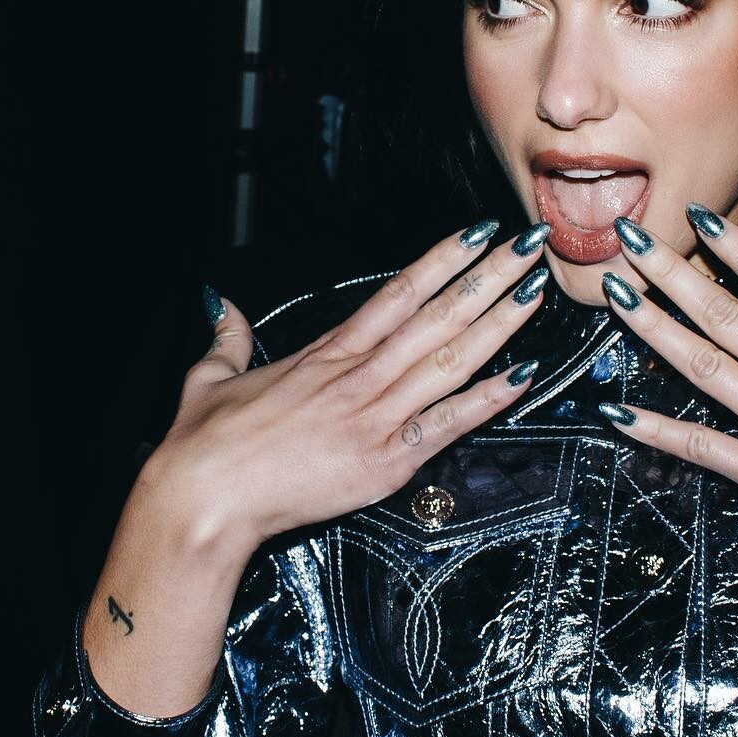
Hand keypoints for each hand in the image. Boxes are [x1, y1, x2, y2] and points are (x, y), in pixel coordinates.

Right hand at [139, 221, 552, 560]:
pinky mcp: (385, 463)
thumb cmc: (204, 446)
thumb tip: (221, 306)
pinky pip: (448, 424)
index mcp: (326, 354)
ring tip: (536, 292)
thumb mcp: (211, 378)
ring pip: (452, 359)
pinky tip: (522, 375)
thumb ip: (227, 337)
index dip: (443, 259)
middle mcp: (359, 378)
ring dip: (500, 324)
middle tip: (529, 246)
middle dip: (490, 278)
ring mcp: (377, 418)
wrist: (201, 502)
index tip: (479, 234)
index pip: (399, 292)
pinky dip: (488, 400)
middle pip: (438, 315)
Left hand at [596, 209, 737, 592]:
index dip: (736, 248)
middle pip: (726, 314)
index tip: (699, 218)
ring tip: (616, 297)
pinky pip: (700, 446)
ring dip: (654, 328)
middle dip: (673, 272)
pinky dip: (656, 429)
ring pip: (705, 366)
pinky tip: (615, 411)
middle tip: (632, 238)